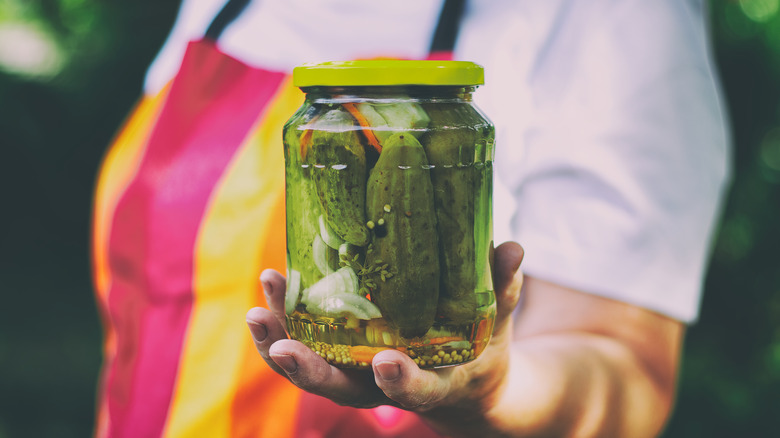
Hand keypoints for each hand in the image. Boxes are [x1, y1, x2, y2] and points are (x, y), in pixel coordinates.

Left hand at [246, 241, 523, 416]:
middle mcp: (385, 385)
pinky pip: (305, 346)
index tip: (386, 364)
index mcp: (434, 382)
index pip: (418, 390)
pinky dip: (283, 325)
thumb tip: (513, 246)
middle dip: (309, 371)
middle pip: (342, 389)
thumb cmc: (482, 350)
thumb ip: (503, 287)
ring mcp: (358, 373)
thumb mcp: (497, 323)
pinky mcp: (341, 355)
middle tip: (281, 349)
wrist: (461, 380)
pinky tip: (270, 290)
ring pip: (313, 370)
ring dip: (279, 344)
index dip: (401, 381)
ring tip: (258, 310)